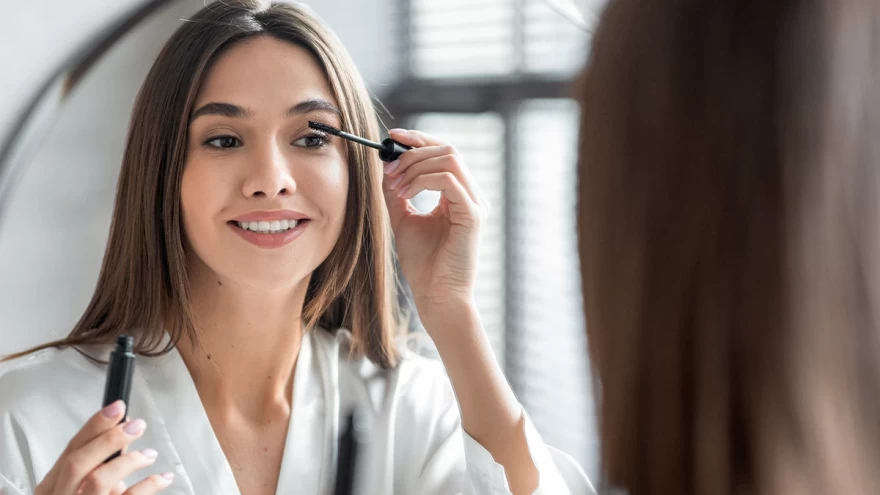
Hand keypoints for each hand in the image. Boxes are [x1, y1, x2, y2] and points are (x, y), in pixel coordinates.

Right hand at [35, 400, 172, 494]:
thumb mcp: (80, 489)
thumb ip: (96, 467)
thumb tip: (123, 436)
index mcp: (51, 488)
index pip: (71, 449)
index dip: (95, 425)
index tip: (118, 407)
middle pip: (78, 463)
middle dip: (109, 439)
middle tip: (137, 425)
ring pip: (98, 481)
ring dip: (128, 462)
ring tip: (149, 454)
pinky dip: (148, 486)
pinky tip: (162, 478)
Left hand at [381, 129, 489, 314]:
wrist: (436, 296)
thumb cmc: (424, 265)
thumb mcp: (403, 220)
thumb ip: (397, 193)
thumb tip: (386, 165)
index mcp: (458, 195)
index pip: (444, 152)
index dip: (419, 139)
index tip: (391, 136)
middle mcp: (470, 195)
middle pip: (448, 149)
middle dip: (413, 152)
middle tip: (389, 168)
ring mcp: (474, 204)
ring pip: (450, 159)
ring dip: (416, 166)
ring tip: (396, 185)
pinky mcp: (472, 216)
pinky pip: (449, 181)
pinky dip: (422, 181)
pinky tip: (405, 195)